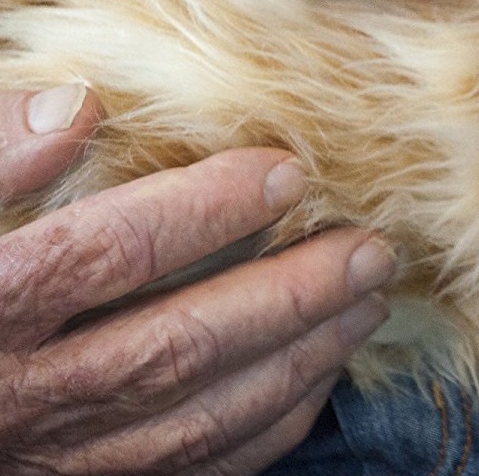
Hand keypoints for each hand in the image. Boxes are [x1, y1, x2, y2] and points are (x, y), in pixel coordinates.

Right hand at [0, 88, 395, 475]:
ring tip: (367, 303)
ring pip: (190, 421)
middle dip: (285, 296)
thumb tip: (78, 107)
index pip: (97, 257)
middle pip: (170, 347)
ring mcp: (46, 461)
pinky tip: (315, 384)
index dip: (199, 211)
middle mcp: (12, 400)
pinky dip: (260, 433)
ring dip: (294, 361)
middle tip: (373, 247)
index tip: (287, 168)